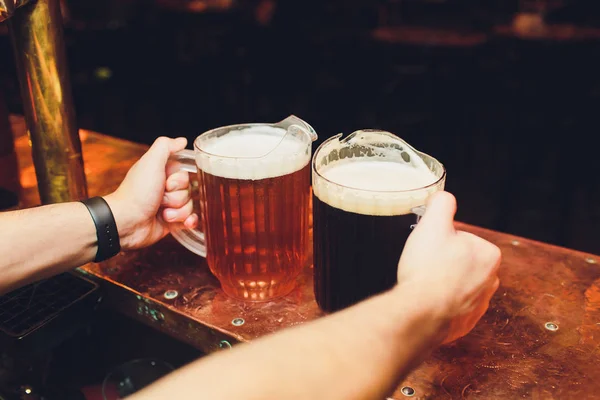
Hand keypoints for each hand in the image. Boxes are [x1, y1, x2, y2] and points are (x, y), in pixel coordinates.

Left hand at [104, 137, 197, 249]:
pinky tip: (183, 223)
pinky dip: (188, 221)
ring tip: (161, 213)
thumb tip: (182, 141)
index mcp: (161, 174)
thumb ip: (165, 146)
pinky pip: (190, 220)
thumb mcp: (151, 162)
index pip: (185, 174)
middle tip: (160, 199)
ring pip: (190, 206)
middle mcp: (165, 189)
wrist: (127, 222)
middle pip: (189, 190)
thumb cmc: (137, 193)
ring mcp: (169, 206)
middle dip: (177, 197)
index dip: (179, 180)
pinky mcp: (171, 222)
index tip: (166, 183)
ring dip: (178, 211)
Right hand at [396, 191, 500, 343]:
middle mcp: (490, 281)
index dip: (441, 240)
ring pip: (455, 284)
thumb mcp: (433, 224)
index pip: (461, 239)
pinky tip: (425, 300)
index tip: (429, 248)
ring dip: (440, 283)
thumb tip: (444, 198)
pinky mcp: (465, 323)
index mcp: (489, 255)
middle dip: (442, 262)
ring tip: (423, 284)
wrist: (422, 312)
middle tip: (424, 265)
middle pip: (460, 262)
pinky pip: (450, 307)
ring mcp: (478, 305)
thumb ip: (442, 204)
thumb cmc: (429, 269)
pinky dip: (438, 303)